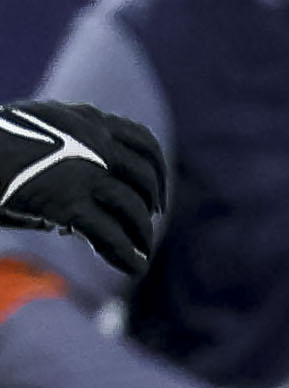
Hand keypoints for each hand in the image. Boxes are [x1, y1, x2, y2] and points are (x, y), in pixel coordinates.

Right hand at [0, 102, 169, 278]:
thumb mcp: (33, 138)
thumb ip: (63, 159)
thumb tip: (71, 216)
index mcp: (83, 119)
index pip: (140, 140)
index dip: (156, 170)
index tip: (156, 193)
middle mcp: (92, 141)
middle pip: (143, 177)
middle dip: (151, 204)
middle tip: (149, 223)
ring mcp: (83, 172)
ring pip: (133, 209)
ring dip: (142, 235)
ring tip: (142, 252)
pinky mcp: (66, 204)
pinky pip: (111, 236)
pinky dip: (127, 256)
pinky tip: (134, 268)